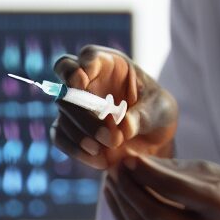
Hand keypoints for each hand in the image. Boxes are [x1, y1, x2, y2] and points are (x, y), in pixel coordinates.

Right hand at [51, 46, 177, 169]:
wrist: (153, 139)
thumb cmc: (158, 112)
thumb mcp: (159, 110)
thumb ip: (142, 116)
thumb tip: (122, 128)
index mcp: (109, 64)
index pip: (86, 57)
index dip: (79, 68)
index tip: (81, 83)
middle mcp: (86, 80)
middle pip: (67, 89)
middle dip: (84, 114)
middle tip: (111, 137)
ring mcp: (75, 105)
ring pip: (63, 114)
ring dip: (82, 135)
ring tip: (106, 152)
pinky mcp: (70, 127)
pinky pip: (60, 136)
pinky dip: (76, 150)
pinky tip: (100, 161)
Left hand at [104, 154, 219, 219]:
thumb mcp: (214, 174)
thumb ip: (173, 169)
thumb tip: (131, 160)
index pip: (171, 188)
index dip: (144, 173)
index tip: (125, 159)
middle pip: (152, 213)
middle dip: (126, 190)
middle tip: (113, 172)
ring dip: (121, 207)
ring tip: (111, 186)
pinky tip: (120, 205)